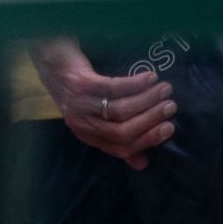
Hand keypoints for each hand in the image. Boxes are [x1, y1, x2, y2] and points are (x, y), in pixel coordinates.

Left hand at [30, 37, 175, 168]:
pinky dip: (136, 84)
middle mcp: (82, 122)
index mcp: (87, 134)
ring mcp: (80, 103)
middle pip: (123, 131)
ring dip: (148, 100)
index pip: (120, 148)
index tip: (169, 128)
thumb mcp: (94, 117)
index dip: (147, 140)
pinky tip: (150, 78)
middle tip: (171, 107)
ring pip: (121, 110)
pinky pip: (114, 87)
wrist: (51, 60)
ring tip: (165, 90)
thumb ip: (117, 139)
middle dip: (151, 120)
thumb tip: (142, 163)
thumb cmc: (78, 89)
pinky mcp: (80, 83)